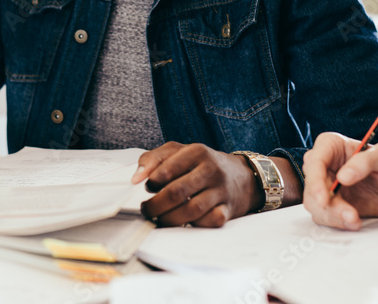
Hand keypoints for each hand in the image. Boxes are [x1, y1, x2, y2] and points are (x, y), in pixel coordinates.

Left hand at [131, 142, 259, 227]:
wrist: (241, 176)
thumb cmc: (202, 164)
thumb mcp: (179, 152)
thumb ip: (154, 159)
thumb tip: (136, 178)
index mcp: (197, 151)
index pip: (166, 170)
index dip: (151, 182)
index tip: (146, 188)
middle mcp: (211, 170)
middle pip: (176, 192)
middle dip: (155, 205)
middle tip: (147, 209)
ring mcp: (221, 191)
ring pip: (191, 210)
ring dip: (169, 219)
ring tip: (159, 218)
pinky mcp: (228, 210)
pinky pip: (208, 222)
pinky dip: (193, 225)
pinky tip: (185, 222)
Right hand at [303, 132, 377, 230]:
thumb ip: (365, 161)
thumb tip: (343, 176)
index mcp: (332, 146)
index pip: (314, 160)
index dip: (315, 180)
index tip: (324, 198)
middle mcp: (324, 164)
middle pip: (311, 185)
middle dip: (327, 204)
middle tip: (348, 214)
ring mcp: (325, 186)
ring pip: (314, 203)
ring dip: (333, 215)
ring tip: (355, 219)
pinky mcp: (331, 204)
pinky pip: (323, 216)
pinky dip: (337, 222)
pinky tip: (354, 221)